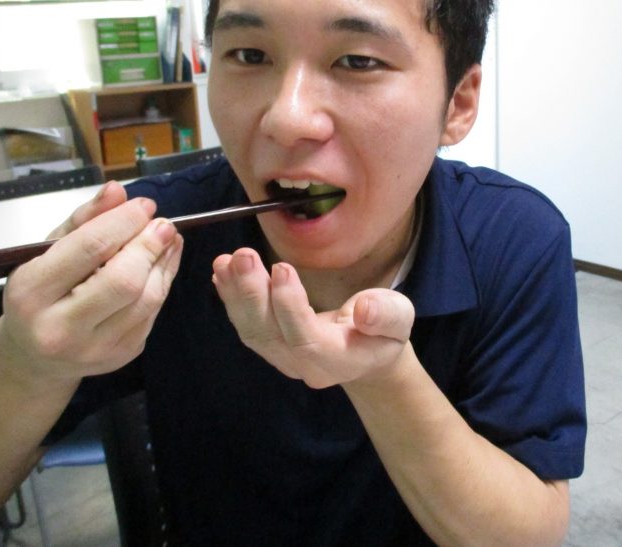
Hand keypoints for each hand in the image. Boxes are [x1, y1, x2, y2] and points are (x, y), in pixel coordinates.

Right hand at [0, 190, 182, 381]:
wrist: (34, 357)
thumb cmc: (39, 292)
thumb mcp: (47, 251)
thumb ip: (83, 220)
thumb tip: (118, 191)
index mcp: (31, 294)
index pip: (89, 249)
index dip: (124, 222)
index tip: (145, 205)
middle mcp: (60, 328)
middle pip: (124, 280)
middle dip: (150, 245)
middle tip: (163, 223)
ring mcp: (94, 349)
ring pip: (146, 299)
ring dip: (164, 262)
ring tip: (169, 238)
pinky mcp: (121, 356)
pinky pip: (153, 313)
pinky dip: (163, 281)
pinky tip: (164, 262)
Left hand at [212, 248, 413, 388]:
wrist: (368, 353)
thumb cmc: (385, 332)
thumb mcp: (399, 320)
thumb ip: (386, 316)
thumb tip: (364, 308)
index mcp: (338, 360)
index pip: (306, 338)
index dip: (290, 306)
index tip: (282, 267)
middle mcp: (303, 365)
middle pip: (270, 334)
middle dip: (252, 294)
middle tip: (243, 256)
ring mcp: (282, 358)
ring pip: (252, 330)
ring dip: (236, 294)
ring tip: (226, 260)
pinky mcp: (269, 344)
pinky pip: (246, 325)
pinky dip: (231, 298)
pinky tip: (221, 272)